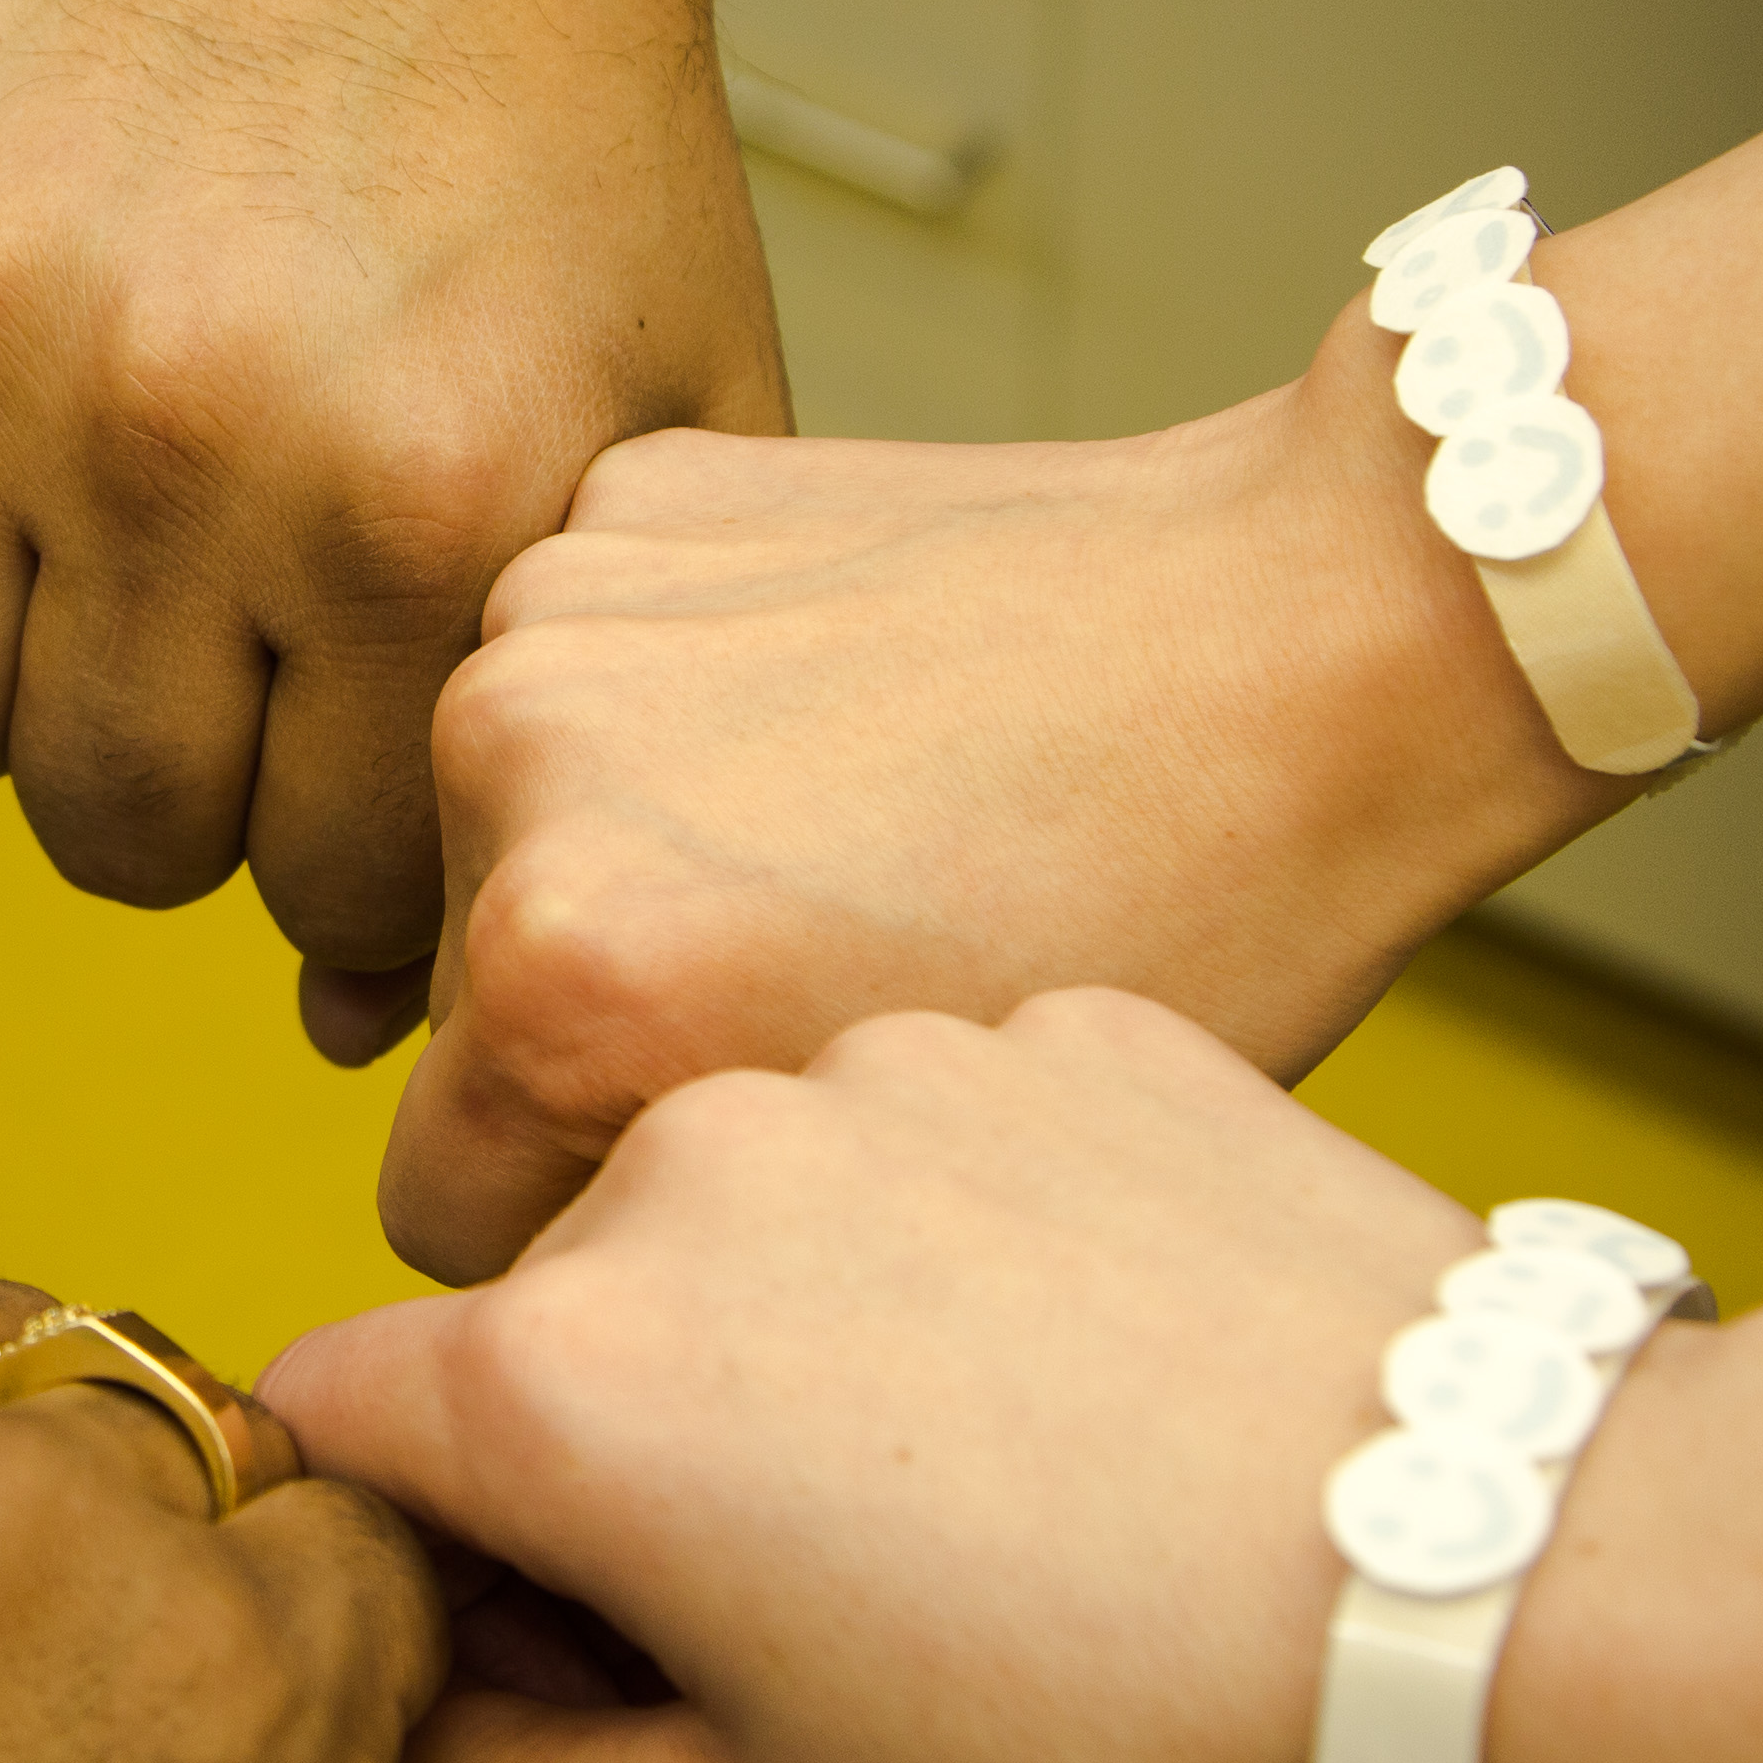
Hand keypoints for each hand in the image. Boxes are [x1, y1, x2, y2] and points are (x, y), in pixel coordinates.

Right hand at [0, 0, 882, 1023]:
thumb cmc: (557, 116)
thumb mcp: (662, 413)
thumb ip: (547, 718)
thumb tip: (366, 1023)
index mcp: (423, 493)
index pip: (343, 886)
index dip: (363, 879)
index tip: (366, 793)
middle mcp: (191, 433)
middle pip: (130, 844)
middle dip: (196, 811)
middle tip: (235, 691)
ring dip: (35, 700)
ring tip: (118, 589)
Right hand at [274, 992, 1740, 1762]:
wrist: (1520, 1606)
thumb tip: (375, 1739)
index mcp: (564, 1373)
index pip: (334, 1423)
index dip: (430, 1560)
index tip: (587, 1647)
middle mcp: (684, 1156)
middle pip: (548, 1305)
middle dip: (625, 1441)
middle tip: (846, 1611)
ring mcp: (888, 1065)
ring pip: (747, 1205)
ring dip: (803, 1328)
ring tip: (1015, 1492)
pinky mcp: (1066, 1026)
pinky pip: (934, 1133)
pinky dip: (978, 1241)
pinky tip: (1120, 1378)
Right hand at [379, 316, 1625, 1279]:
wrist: (1322, 631)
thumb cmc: (1186, 929)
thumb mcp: (916, 1177)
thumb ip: (684, 1233)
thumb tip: (548, 1268)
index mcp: (565, 977)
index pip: (440, 1209)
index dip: (588, 1228)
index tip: (733, 1179)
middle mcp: (512, 774)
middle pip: (465, 1008)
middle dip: (599, 1023)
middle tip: (811, 990)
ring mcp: (560, 605)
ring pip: (509, 828)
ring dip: (623, 851)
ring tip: (848, 838)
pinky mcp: (629, 493)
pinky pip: (584, 666)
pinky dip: (677, 697)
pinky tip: (851, 707)